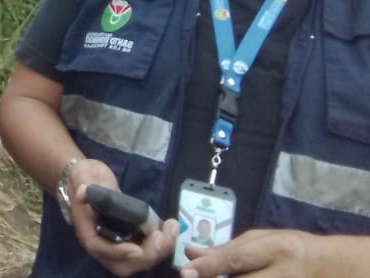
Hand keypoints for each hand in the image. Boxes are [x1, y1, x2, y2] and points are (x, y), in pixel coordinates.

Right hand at [67, 159, 177, 275]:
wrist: (91, 178)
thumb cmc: (86, 176)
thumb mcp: (84, 175)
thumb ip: (84, 183)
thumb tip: (83, 192)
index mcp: (87, 227)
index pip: (98, 248)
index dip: (117, 252)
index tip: (137, 249)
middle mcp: (101, 241)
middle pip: (121, 263)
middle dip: (146, 255)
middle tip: (162, 235)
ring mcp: (117, 243)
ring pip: (138, 260)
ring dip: (159, 250)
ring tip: (171, 227)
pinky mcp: (130, 239)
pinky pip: (147, 251)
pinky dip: (162, 244)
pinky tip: (170, 227)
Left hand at [181, 228, 359, 276]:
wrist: (328, 268)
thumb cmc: (290, 248)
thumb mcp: (260, 240)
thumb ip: (226, 249)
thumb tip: (190, 253)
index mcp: (275, 250)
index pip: (236, 260)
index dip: (209, 268)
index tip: (185, 272)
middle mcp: (282, 275)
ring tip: (209, 277)